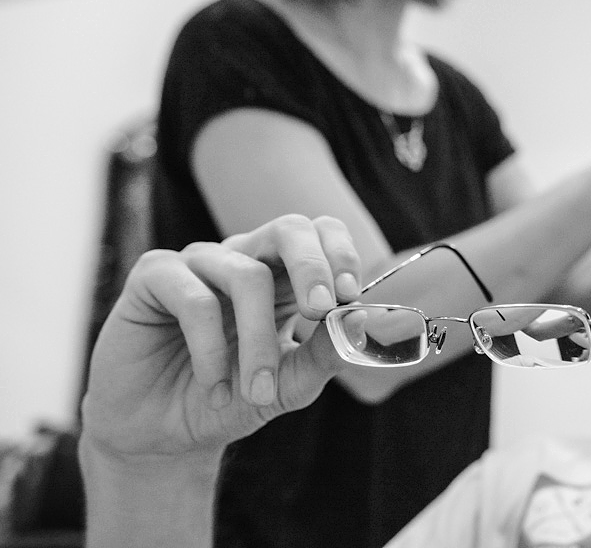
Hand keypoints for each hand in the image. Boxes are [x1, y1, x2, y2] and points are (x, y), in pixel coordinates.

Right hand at [80, 215, 359, 462]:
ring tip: (257, 392)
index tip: (351, 296)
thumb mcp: (290, 384)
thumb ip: (326, 354)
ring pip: (246, 276)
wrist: (165, 437)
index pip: (321, 234)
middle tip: (320, 308)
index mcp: (285, 276)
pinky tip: (214, 387)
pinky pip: (194, 299)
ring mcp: (198, 264)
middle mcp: (245, 260)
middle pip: (289, 228)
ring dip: (258, 340)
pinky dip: (210, 350)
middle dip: (312, 266)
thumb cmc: (233, 401)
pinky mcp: (153, 277)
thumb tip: (361, 320)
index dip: (341, 255)